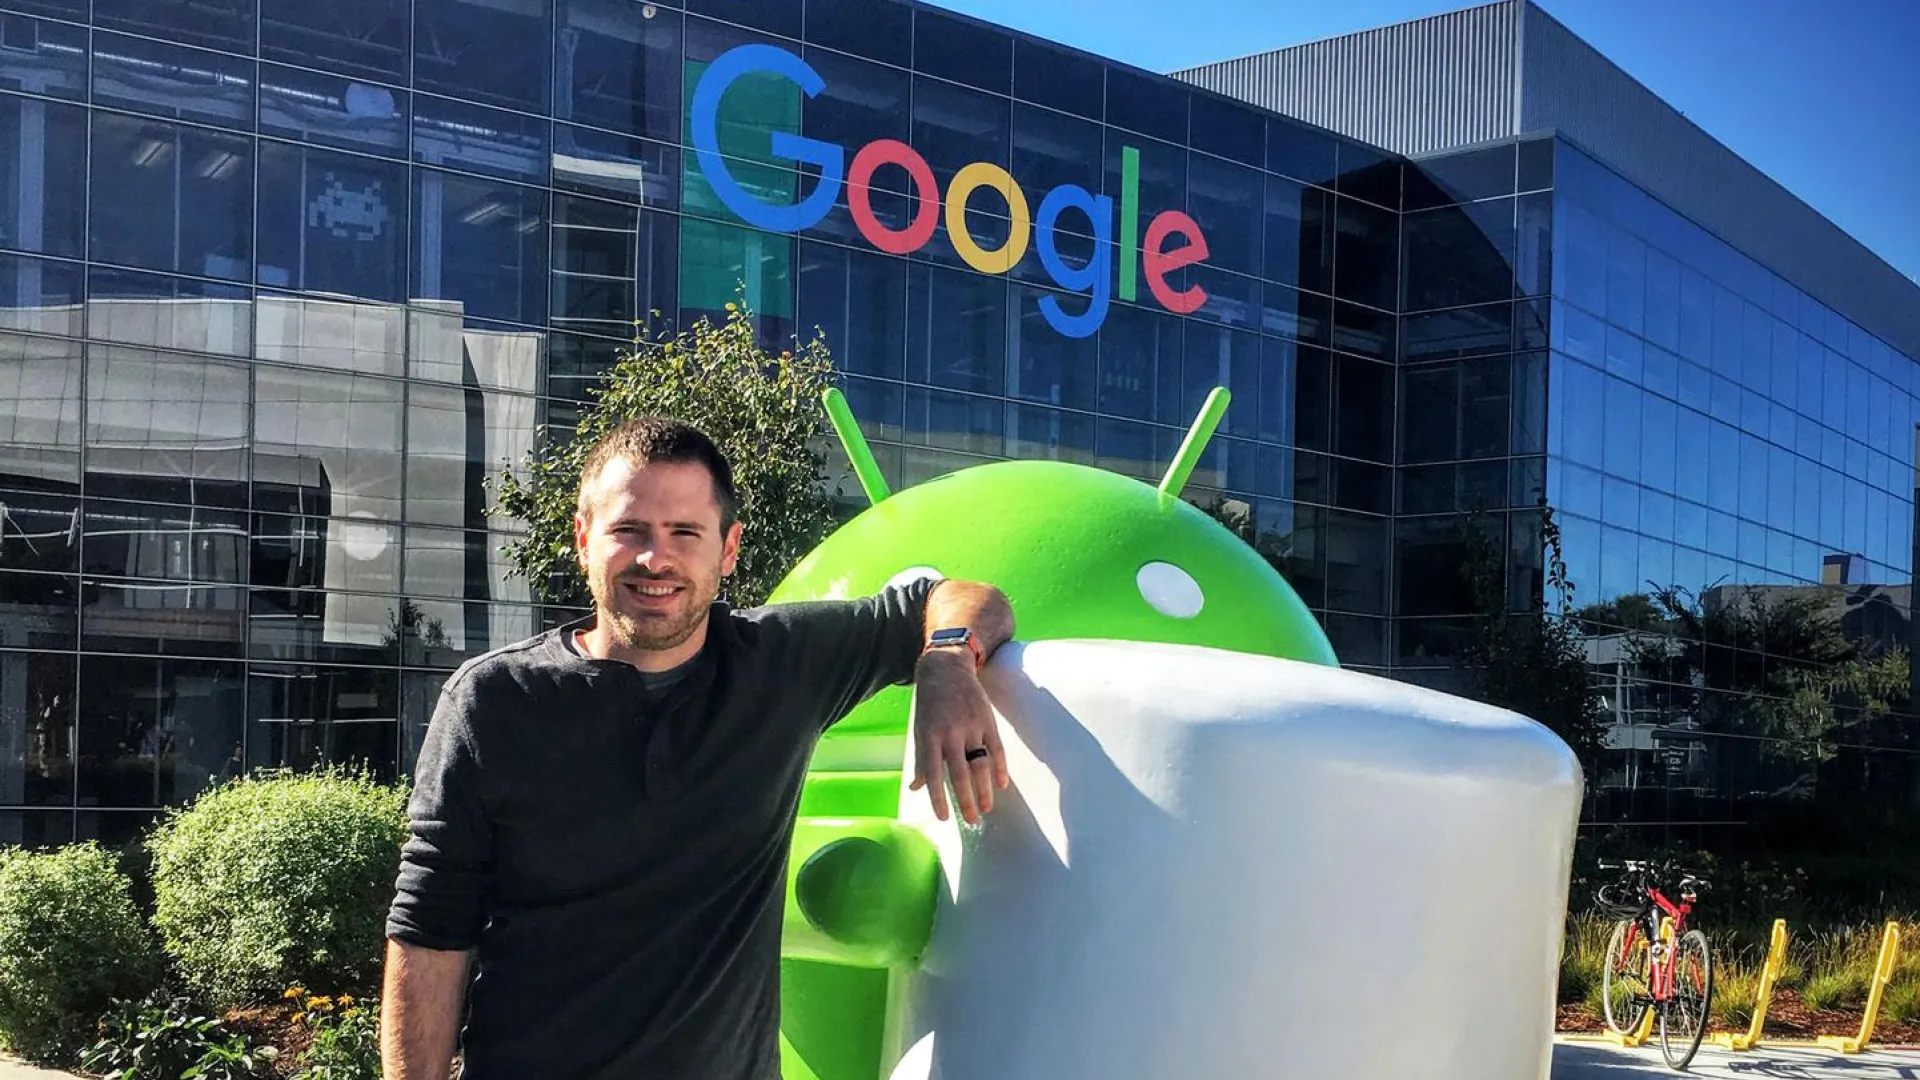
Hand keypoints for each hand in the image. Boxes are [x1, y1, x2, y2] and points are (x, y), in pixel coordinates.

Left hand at [909, 649, 1008, 824]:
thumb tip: (916, 788)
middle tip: (972, 821)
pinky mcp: (987, 720)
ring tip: (987, 808)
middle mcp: (951, 734)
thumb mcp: (920, 729)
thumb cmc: (930, 703)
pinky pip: (997, 749)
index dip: (939, 799)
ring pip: (980, 765)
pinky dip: (1000, 768)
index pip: (935, 775)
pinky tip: (1001, 784)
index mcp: (930, 737)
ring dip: (985, 790)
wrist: (946, 668)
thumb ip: (921, 759)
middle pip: (961, 774)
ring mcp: (971, 727)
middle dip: (967, 801)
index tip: (945, 818)